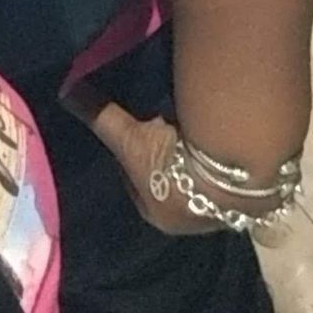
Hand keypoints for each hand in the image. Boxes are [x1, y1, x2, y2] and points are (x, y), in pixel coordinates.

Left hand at [63, 91, 221, 237]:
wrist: (232, 171)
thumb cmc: (170, 164)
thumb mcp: (129, 139)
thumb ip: (100, 116)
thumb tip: (64, 91)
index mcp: (158, 216)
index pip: (135, 183)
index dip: (132, 154)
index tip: (134, 129)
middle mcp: (188, 221)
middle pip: (168, 182)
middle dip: (164, 157)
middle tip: (162, 124)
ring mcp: (221, 210)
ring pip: (197, 179)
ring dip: (191, 156)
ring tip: (187, 124)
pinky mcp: (248, 196)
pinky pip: (224, 172)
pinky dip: (216, 155)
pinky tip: (214, 133)